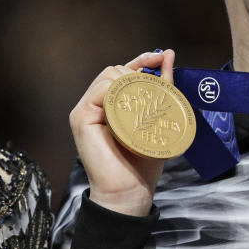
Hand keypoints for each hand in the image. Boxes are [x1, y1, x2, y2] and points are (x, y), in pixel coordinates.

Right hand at [69, 49, 175, 215]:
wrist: (129, 192)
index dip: (142, 60)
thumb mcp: (158, 119)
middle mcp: (95, 104)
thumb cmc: (142, 162)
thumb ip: (163, 89)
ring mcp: (85, 110)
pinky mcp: (80, 117)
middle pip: (114, 71)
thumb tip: (168, 56)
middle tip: (157, 86)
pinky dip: (116, 92)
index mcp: (111, 104)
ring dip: (128, 81)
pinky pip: (99, 91)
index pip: (123, 72)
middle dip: (137, 72)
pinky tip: (130, 104)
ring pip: (107, 77)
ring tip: (145, 97)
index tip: (162, 57)